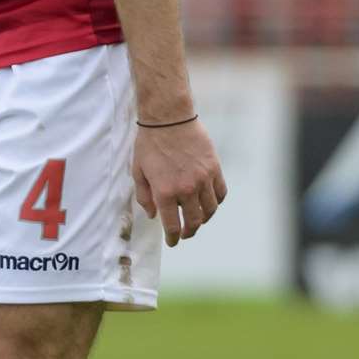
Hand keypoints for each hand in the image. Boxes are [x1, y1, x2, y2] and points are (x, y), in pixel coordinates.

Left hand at [133, 119, 226, 247]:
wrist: (168, 117)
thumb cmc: (149, 142)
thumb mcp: (138, 169)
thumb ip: (144, 195)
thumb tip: (152, 215)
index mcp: (165, 191)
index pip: (172, 226)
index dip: (173, 238)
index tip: (172, 241)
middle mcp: (186, 189)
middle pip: (193, 222)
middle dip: (189, 232)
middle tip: (185, 233)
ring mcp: (202, 179)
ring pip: (209, 210)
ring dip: (203, 219)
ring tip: (197, 219)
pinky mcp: (214, 168)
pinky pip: (220, 193)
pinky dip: (216, 202)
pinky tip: (209, 202)